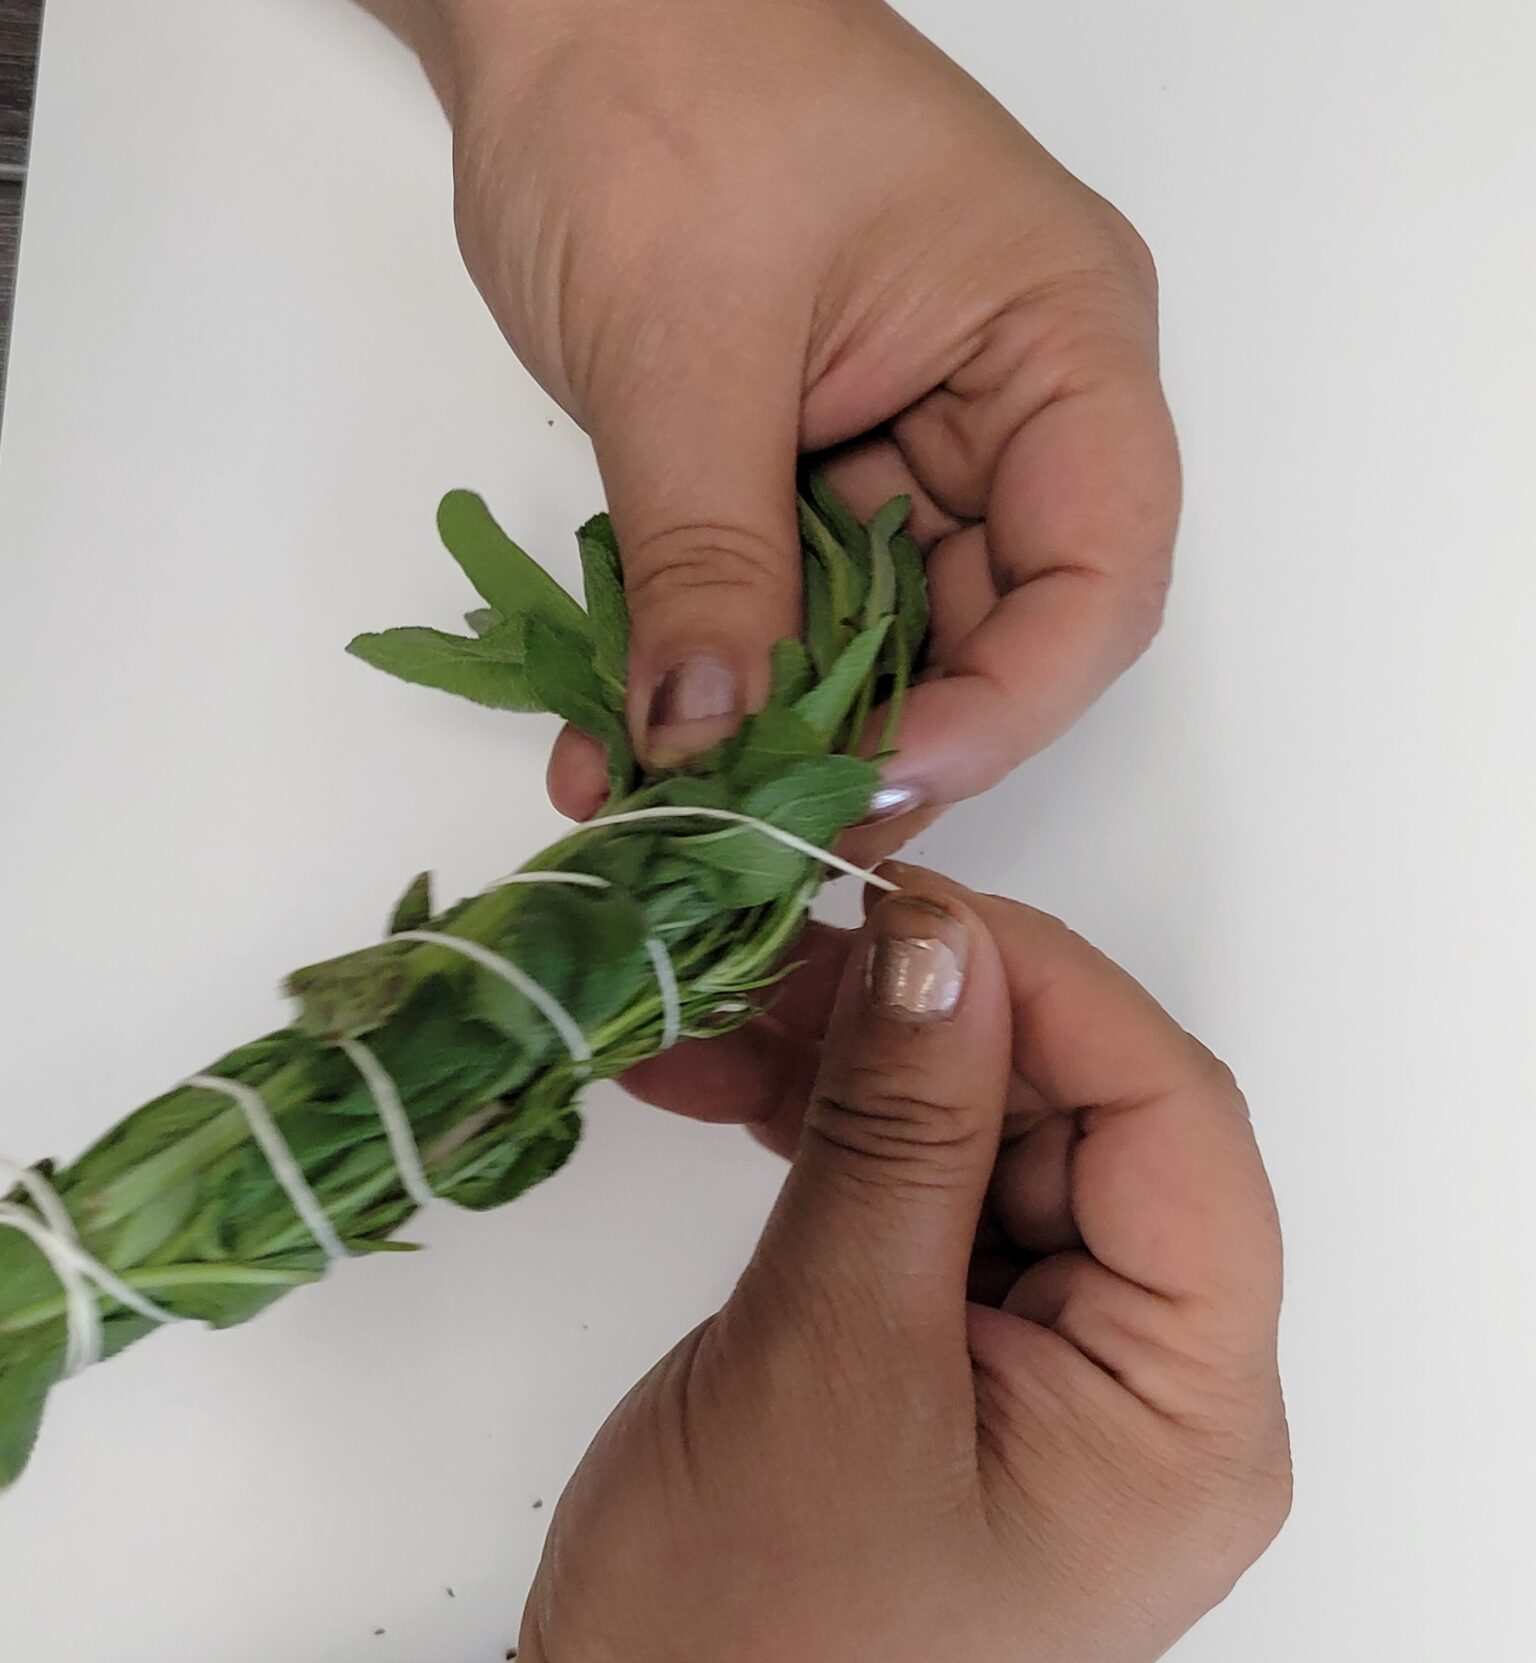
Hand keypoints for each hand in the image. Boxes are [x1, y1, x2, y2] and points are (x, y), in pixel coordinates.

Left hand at [395, 0, 1178, 835]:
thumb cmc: (656, 80)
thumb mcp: (685, 350)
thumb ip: (709, 564)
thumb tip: (710, 744)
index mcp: (1056, 336)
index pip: (1098, 571)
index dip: (1007, 703)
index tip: (879, 779)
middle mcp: (1006, 401)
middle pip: (995, 629)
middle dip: (877, 739)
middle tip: (768, 831)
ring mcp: (907, 435)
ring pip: (880, 634)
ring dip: (778, 727)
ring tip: (678, 808)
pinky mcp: (811, 459)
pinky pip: (785, 596)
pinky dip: (713, 669)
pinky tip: (625, 738)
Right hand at [418, 869, 1288, 1662]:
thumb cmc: (742, 1650)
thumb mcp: (828, 1353)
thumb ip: (901, 1128)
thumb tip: (939, 932)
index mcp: (1189, 1417)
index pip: (1174, 1122)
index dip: (1045, 981)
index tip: (895, 894)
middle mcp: (1150, 1406)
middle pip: (1085, 1133)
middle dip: (933, 1023)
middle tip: (776, 947)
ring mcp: (1047, 1408)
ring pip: (989, 1169)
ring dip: (866, 1081)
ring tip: (720, 1019)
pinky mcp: (951, 1408)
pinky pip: (922, 1235)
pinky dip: (833, 1158)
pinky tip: (731, 1102)